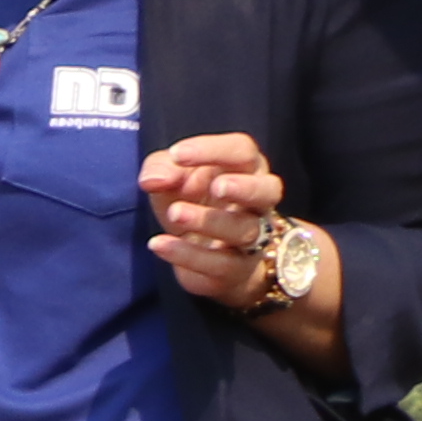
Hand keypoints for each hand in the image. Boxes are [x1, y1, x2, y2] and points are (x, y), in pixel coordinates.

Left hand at [141, 134, 329, 335]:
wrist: (203, 256)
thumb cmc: (192, 203)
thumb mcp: (171, 179)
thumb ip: (161, 170)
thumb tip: (153, 180)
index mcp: (246, 170)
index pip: (243, 151)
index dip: (214, 150)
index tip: (178, 154)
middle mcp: (258, 203)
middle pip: (268, 189)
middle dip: (245, 187)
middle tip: (217, 186)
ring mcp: (251, 238)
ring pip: (244, 229)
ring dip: (209, 220)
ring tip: (175, 213)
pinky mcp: (233, 270)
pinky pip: (218, 264)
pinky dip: (187, 254)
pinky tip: (158, 244)